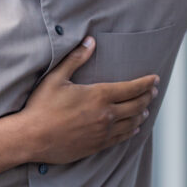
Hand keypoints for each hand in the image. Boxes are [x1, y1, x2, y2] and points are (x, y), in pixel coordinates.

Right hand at [18, 37, 159, 163]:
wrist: (31, 138)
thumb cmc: (41, 106)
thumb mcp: (57, 77)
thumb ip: (76, 58)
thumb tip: (90, 41)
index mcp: (99, 95)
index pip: (132, 88)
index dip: (146, 83)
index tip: (155, 79)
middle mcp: (106, 115)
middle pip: (136, 105)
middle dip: (148, 97)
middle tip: (154, 91)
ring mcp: (103, 133)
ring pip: (132, 123)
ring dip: (142, 114)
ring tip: (146, 109)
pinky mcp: (97, 146)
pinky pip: (121, 138)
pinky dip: (131, 131)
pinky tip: (134, 129)